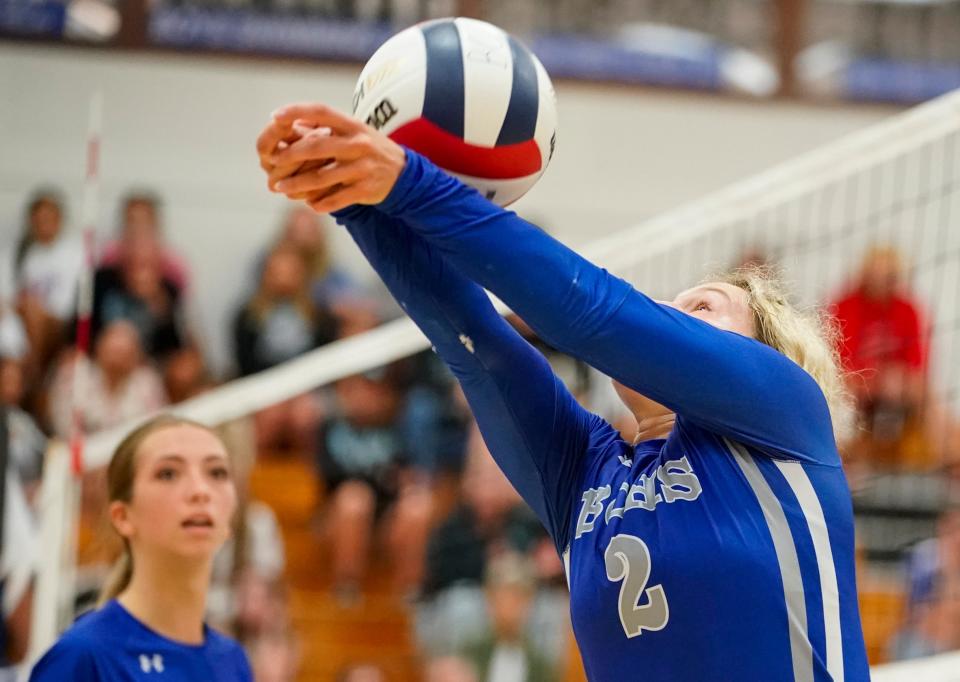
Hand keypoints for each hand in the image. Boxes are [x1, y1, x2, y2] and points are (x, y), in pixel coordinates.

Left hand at [256, 103, 405, 212]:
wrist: (403, 174)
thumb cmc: (369, 149)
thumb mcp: (354, 132)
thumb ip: (327, 128)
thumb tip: (294, 124)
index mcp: (353, 126)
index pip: (321, 111)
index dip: (297, 111)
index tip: (275, 116)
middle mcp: (359, 144)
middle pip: (318, 146)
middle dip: (291, 155)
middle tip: (274, 162)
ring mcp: (363, 168)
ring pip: (323, 177)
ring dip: (298, 185)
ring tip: (281, 189)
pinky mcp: (366, 189)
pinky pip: (337, 198)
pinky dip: (321, 203)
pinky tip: (310, 205)